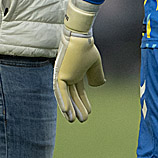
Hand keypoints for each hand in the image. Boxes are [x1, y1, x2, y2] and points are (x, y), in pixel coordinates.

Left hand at [53, 0, 105, 121]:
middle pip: (72, 96)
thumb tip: (98, 85)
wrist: (81, 37)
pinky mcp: (59, 74)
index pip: (79, 92)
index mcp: (76, 74)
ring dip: (70, 108)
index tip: (89, 113)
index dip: (83, 102)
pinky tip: (67, 111)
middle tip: (82, 120)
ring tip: (73, 120)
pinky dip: (63, 101)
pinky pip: (60, 91)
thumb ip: (96, 75)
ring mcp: (63, 75)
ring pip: (65, 96)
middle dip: (77, 108)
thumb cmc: (87, 46)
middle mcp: (68, 76)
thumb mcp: (95, 63)